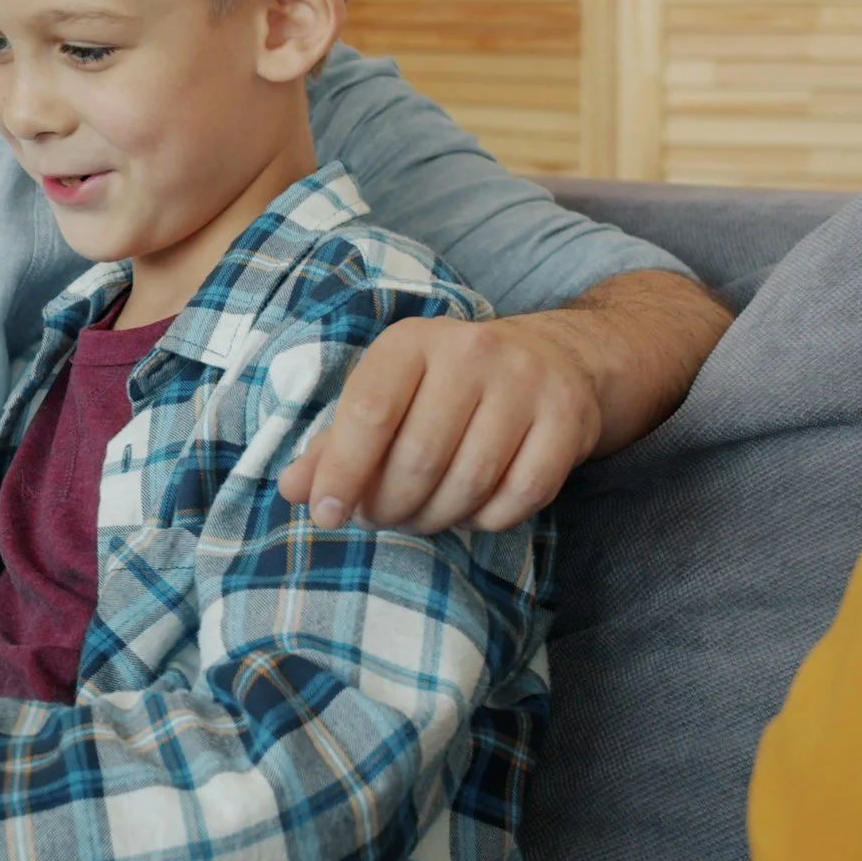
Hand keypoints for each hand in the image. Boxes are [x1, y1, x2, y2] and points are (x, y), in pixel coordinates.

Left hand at [280, 314, 602, 533]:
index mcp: (411, 341)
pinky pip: (522, 495)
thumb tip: (293, 490)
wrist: (551, 358)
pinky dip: (488, 519)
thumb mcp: (386, 394)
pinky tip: (470, 510)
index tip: (325, 514)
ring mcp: (525, 383)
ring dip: (435, 517)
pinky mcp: (568, 419)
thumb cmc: (444, 385)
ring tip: (420, 516)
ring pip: (469, 482)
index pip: (369, 411)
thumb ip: (335, 442)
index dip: (342, 471)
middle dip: (389, 505)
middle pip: (418, 457)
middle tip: (379, 517)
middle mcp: (471, 352)